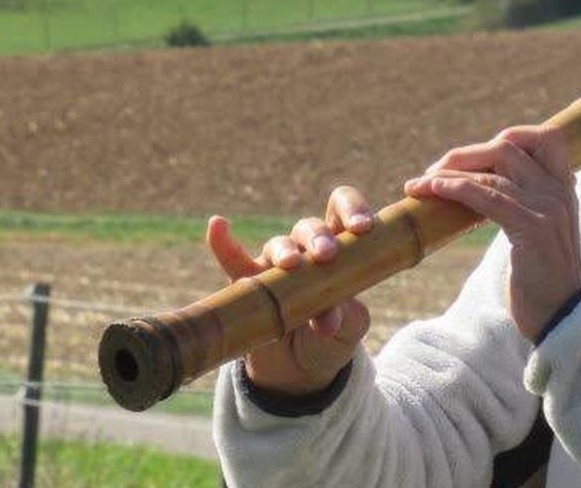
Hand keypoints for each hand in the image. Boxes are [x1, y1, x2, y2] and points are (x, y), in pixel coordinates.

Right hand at [205, 185, 376, 395]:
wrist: (300, 372)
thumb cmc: (333, 338)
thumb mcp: (350, 328)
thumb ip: (346, 317)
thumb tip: (328, 318)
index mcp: (341, 250)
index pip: (345, 214)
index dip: (353, 210)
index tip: (363, 227)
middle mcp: (306, 250)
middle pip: (310, 227)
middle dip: (318, 237)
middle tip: (326, 254)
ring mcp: (275, 266)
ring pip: (278, 245)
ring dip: (285, 251)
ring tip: (291, 265)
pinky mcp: (248, 285)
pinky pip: (233, 261)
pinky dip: (223, 244)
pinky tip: (218, 225)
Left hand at [404, 126, 580, 341]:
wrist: (562, 318)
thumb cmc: (542, 281)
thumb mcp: (539, 233)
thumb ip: (524, 206)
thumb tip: (483, 189)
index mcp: (564, 189)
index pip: (545, 137)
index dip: (508, 137)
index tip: (474, 157)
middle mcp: (558, 191)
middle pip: (507, 147)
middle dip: (465, 155)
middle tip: (434, 170)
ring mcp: (547, 207)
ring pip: (492, 171)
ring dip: (448, 172)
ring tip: (419, 184)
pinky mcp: (531, 228)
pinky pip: (485, 196)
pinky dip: (454, 188)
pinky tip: (432, 190)